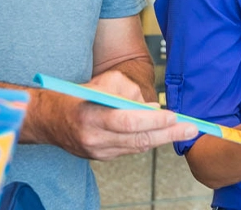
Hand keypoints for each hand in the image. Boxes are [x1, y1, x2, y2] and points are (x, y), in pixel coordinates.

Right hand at [49, 70, 197, 160]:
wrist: (48, 120)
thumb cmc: (75, 96)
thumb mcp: (100, 83)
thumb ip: (128, 92)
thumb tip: (153, 106)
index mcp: (91, 116)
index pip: (127, 122)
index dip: (153, 121)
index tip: (173, 116)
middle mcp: (94, 138)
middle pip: (137, 140)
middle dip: (168, 134)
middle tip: (191, 128)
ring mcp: (97, 152)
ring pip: (136, 147)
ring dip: (161, 138)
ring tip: (183, 129)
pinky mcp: (100, 158)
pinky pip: (129, 149)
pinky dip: (145, 141)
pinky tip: (160, 134)